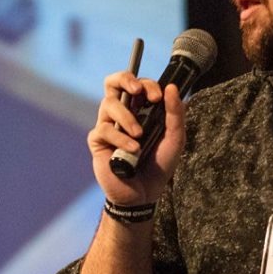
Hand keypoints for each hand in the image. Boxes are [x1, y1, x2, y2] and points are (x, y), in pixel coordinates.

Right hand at [89, 70, 185, 204]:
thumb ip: (175, 113)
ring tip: (139, 135)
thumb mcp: (174, 138)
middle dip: (124, 79)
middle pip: (112, 82)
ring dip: (127, 117)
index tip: (157, 97)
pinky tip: (133, 151)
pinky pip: (104, 129)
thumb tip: (172, 87)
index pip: (137, 84)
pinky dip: (121, 139)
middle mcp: (121, 113)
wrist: (144, 194)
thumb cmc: (159, 165)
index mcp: (140, 109)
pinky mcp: (97, 141)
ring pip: (108, 103)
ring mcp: (108, 126)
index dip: (146, 84)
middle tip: (137, 90)